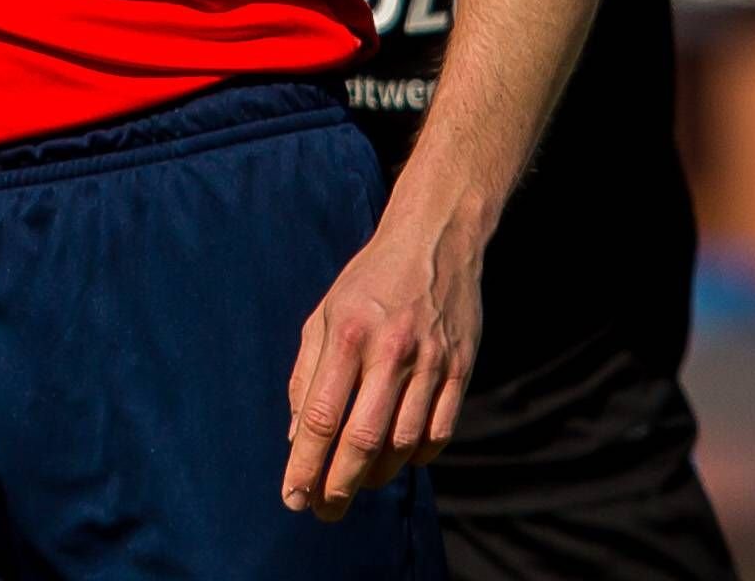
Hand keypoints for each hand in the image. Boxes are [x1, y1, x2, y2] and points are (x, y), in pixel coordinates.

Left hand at [282, 203, 479, 519]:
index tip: (292, 497)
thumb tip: (295, 437)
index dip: (304, 463)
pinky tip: (396, 460)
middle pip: (362, 439)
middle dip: (338, 484)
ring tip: (354, 487)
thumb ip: (306, 376)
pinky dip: (415, 457)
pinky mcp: (462, 371)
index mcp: (346, 335)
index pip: (320, 416)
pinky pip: (438, 433)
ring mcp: (431, 364)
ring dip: (376, 477)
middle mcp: (389, 352)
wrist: (435, 243)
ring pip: (402, 444)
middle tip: (323, 511)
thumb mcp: (323, 315)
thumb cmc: (367, 283)